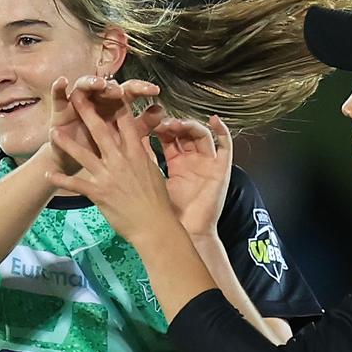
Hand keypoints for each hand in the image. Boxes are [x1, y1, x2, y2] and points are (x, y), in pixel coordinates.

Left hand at [45, 81, 176, 243]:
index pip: (125, 122)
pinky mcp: (98, 193)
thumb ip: (145, 152)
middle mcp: (121, 160)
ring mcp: (108, 176)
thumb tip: (143, 138)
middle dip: (86, 111)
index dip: (116, 103)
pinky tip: (48, 174)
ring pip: (83, 154)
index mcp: (136, 153)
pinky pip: (75, 184)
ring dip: (66, 143)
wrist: (154, 226)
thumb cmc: (157, 200)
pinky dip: (61, 179)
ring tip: (53, 132)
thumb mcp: (153, 170)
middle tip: (75, 95)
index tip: (108, 88)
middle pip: (101, 130)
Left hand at [156, 115, 232, 238]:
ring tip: (176, 124)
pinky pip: (226, 146)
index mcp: (177, 163)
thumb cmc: (169, 213)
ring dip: (189, 126)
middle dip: (173, 123)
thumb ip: (144, 160)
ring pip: (201, 134)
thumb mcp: (152, 180)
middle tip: (160, 121)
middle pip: (184, 132)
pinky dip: (222, 131)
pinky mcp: (221, 169)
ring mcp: (208, 163)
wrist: (186, 232)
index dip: (159, 125)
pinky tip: (213, 121)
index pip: (169, 136)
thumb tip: (125, 142)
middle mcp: (193, 160)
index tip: (146, 119)